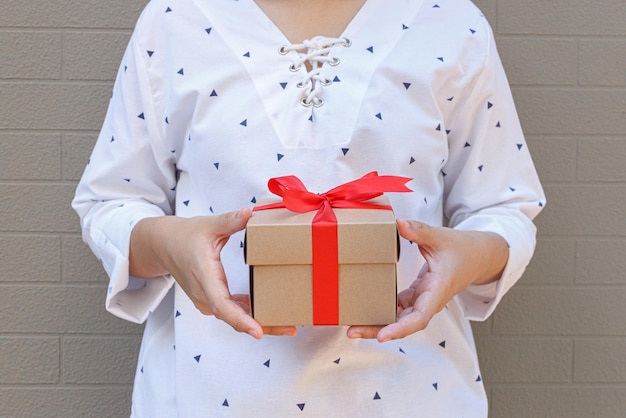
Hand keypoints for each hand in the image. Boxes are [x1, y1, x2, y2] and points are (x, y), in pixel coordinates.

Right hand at [130, 209, 296, 338]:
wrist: (165, 245)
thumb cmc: (186, 235)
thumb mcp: (209, 224)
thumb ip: (230, 220)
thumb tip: (250, 212)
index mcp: (205, 277)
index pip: (222, 305)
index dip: (241, 320)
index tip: (257, 331)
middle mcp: (206, 294)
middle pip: (234, 317)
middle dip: (262, 325)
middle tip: (290, 329)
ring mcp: (208, 299)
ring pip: (235, 317)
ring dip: (260, 322)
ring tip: (287, 325)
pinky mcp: (213, 299)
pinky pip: (233, 311)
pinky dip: (251, 314)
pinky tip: (272, 313)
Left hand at [346, 219, 507, 341]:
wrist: (477, 256)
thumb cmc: (460, 248)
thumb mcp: (440, 237)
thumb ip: (419, 231)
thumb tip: (399, 223)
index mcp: (437, 290)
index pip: (419, 317)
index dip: (400, 328)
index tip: (382, 336)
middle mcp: (429, 300)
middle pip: (403, 323)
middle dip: (378, 329)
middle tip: (352, 331)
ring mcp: (423, 299)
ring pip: (399, 318)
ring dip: (377, 323)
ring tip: (353, 326)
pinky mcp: (417, 295)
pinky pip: (399, 308)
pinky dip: (383, 311)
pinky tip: (365, 311)